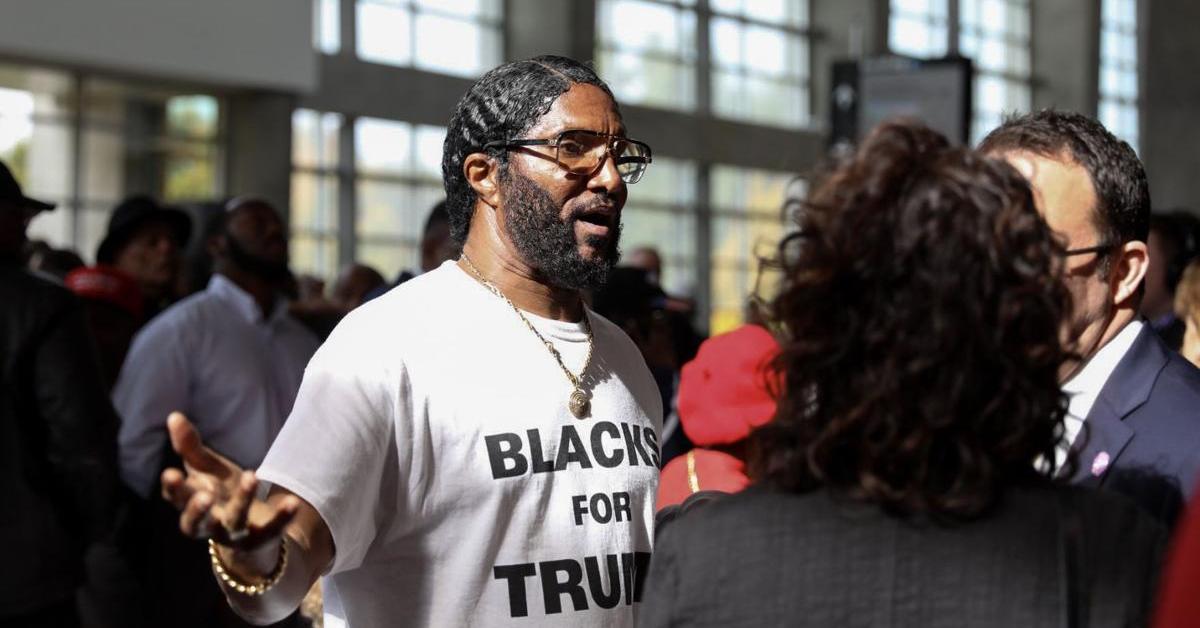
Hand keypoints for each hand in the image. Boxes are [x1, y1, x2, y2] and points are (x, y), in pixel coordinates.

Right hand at [160, 412, 298, 549]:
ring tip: (253, 476)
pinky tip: (294, 501)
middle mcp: (209, 525)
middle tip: (205, 495)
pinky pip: (273, 530)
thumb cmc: (221, 494)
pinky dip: (283, 517)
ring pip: (235, 521)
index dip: (173, 489)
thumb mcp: (206, 471)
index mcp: (192, 506)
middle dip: (198, 510)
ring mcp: (235, 534)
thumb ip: (190, 447)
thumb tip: (174, 415)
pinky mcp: (262, 539)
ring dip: (243, 500)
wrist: (251, 532)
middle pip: (197, 523)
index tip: (171, 473)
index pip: (177, 500)